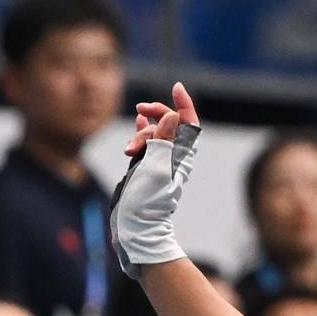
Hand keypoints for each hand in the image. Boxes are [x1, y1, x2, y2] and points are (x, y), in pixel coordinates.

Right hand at [108, 81, 203, 270]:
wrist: (136, 228)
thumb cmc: (146, 202)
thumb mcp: (155, 167)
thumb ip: (164, 140)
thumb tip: (173, 116)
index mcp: (182, 156)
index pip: (189, 122)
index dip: (184, 103)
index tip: (176, 87)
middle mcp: (174, 157)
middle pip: (169, 124)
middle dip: (154, 118)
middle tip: (140, 111)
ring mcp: (160, 163)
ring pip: (154, 134)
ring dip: (140, 135)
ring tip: (127, 151)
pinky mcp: (147, 168)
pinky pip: (147, 143)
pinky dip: (142, 132)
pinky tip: (138, 123)